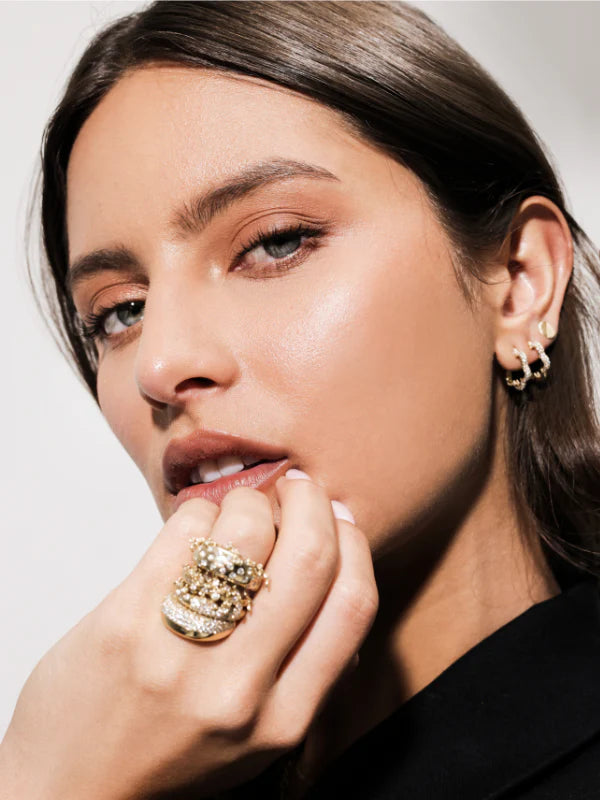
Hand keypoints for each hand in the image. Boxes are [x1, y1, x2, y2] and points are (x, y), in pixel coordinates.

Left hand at [0, 472, 377, 798]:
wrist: (69, 789)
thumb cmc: (164, 753)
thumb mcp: (257, 736)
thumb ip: (303, 667)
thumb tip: (333, 568)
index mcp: (284, 718)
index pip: (353, 604)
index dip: (354, 544)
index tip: (338, 520)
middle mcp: (239, 688)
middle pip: (309, 557)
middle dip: (310, 501)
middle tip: (298, 488)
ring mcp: (179, 652)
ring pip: (247, 530)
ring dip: (250, 499)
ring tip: (238, 509)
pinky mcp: (126, 619)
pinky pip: (186, 529)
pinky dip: (200, 511)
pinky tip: (193, 528)